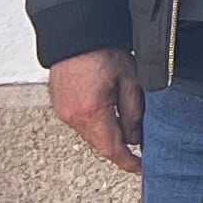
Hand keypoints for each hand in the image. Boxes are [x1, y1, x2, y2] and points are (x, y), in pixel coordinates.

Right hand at [47, 49, 143, 175]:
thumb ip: (133, 113)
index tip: (142, 168)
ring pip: (90, 135)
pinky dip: (97, 125)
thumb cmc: (103, 52)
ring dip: (108, 135)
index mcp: (91, 112)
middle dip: (121, 149)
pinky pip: (81, 124)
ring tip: (128, 126)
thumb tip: (137, 138)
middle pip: (100, 145)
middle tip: (142, 148)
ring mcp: (63, 112)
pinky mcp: (59, 105)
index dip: (128, 163)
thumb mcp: (130, 81)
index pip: (111, 150)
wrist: (77, 34)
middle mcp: (72, 117)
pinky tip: (110, 115)